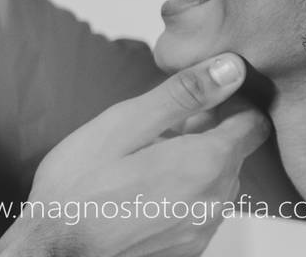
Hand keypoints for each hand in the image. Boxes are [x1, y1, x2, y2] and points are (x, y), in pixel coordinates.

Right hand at [0, 53, 269, 256]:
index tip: (196, 100)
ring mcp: (203, 231)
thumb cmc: (77, 188)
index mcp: (205, 164)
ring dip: (194, 162)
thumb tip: (230, 68)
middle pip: (235, 151)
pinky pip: (202, 207)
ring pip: (218, 180)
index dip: (230, 103)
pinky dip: (184, 191)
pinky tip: (144, 190)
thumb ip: (184, 94)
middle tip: (157, 130)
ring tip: (146, 160)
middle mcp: (215, 202)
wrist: (51, 254)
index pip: (254, 123)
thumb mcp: (124, 124)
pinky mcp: (189, 249)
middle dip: (206, 133)